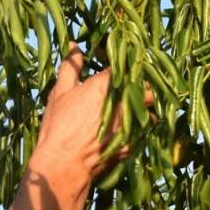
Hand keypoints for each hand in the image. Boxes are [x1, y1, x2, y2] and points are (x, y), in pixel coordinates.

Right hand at [28, 44, 154, 187]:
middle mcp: (122, 102)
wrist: (63, 164)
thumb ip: (69, 67)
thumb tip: (74, 45)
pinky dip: (140, 128)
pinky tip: (131, 128)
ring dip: (146, 108)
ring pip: (150, 110)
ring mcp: (129, 124)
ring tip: (137, 107)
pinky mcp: (131, 143)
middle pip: (146, 87)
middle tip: (136, 85)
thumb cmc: (59, 126)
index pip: (126, 66)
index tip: (125, 65)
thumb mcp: (59, 93)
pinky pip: (143, 131)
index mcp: (105, 85)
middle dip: (143, 86)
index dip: (127, 65)